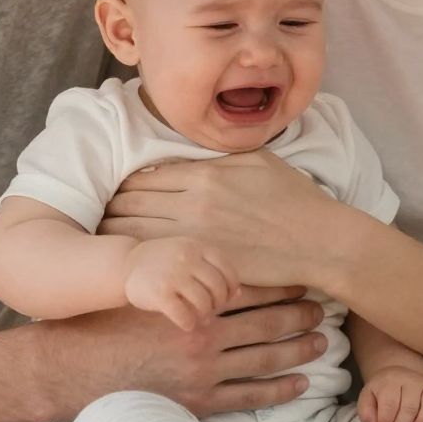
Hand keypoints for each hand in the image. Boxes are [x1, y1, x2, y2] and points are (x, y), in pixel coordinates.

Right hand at [42, 288, 327, 420]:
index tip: (306, 273)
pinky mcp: (197, 401)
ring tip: (321, 342)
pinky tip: (301, 383)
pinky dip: (279, 390)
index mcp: (190, 301)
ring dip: (298, 349)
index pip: (250, 287)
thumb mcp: (134, 285)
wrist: (68, 368)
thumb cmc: (99, 320)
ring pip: (265, 359)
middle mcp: (203, 335)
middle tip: (324, 307)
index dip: (282, 281)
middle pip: (266, 321)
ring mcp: (203, 371)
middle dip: (299, 314)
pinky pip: (249, 396)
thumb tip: (200, 244)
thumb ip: (169, 268)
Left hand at [98, 152, 338, 289]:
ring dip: (118, 235)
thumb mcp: (255, 161)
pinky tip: (137, 263)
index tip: (115, 194)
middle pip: (132, 203)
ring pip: (137, 232)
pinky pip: (160, 260)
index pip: (143, 177)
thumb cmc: (293, 199)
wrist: (321, 241)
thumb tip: (180, 157)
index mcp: (205, 174)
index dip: (124, 186)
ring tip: (108, 240)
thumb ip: (214, 158)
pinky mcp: (204, 265)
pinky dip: (142, 259)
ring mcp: (197, 236)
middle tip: (102, 217)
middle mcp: (194, 203)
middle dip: (112, 209)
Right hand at [123, 237, 238, 331]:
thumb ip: (212, 270)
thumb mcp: (188, 256)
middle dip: (218, 303)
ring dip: (205, 315)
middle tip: (210, 309)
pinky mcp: (159, 293)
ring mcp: (173, 275)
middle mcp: (186, 258)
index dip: (231, 287)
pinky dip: (189, 323)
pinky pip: (184, 315)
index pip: (227, 270)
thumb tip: (238, 294)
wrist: (126, 264)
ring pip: (204, 303)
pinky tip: (186, 323)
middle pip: (217, 288)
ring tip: (200, 317)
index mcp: (197, 246)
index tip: (226, 297)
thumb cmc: (164, 263)